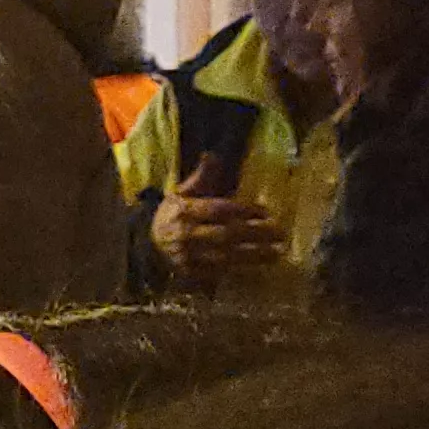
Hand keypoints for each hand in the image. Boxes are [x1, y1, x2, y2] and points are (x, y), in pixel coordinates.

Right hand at [150, 158, 283, 283]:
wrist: (148, 245)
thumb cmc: (171, 215)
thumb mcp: (181, 193)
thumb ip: (201, 177)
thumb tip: (212, 155)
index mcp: (184, 211)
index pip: (218, 210)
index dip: (243, 210)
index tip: (266, 212)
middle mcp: (186, 234)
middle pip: (226, 234)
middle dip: (255, 234)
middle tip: (280, 232)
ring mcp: (188, 257)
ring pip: (226, 256)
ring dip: (254, 255)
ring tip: (277, 252)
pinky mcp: (191, 274)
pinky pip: (219, 273)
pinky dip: (241, 270)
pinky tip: (259, 267)